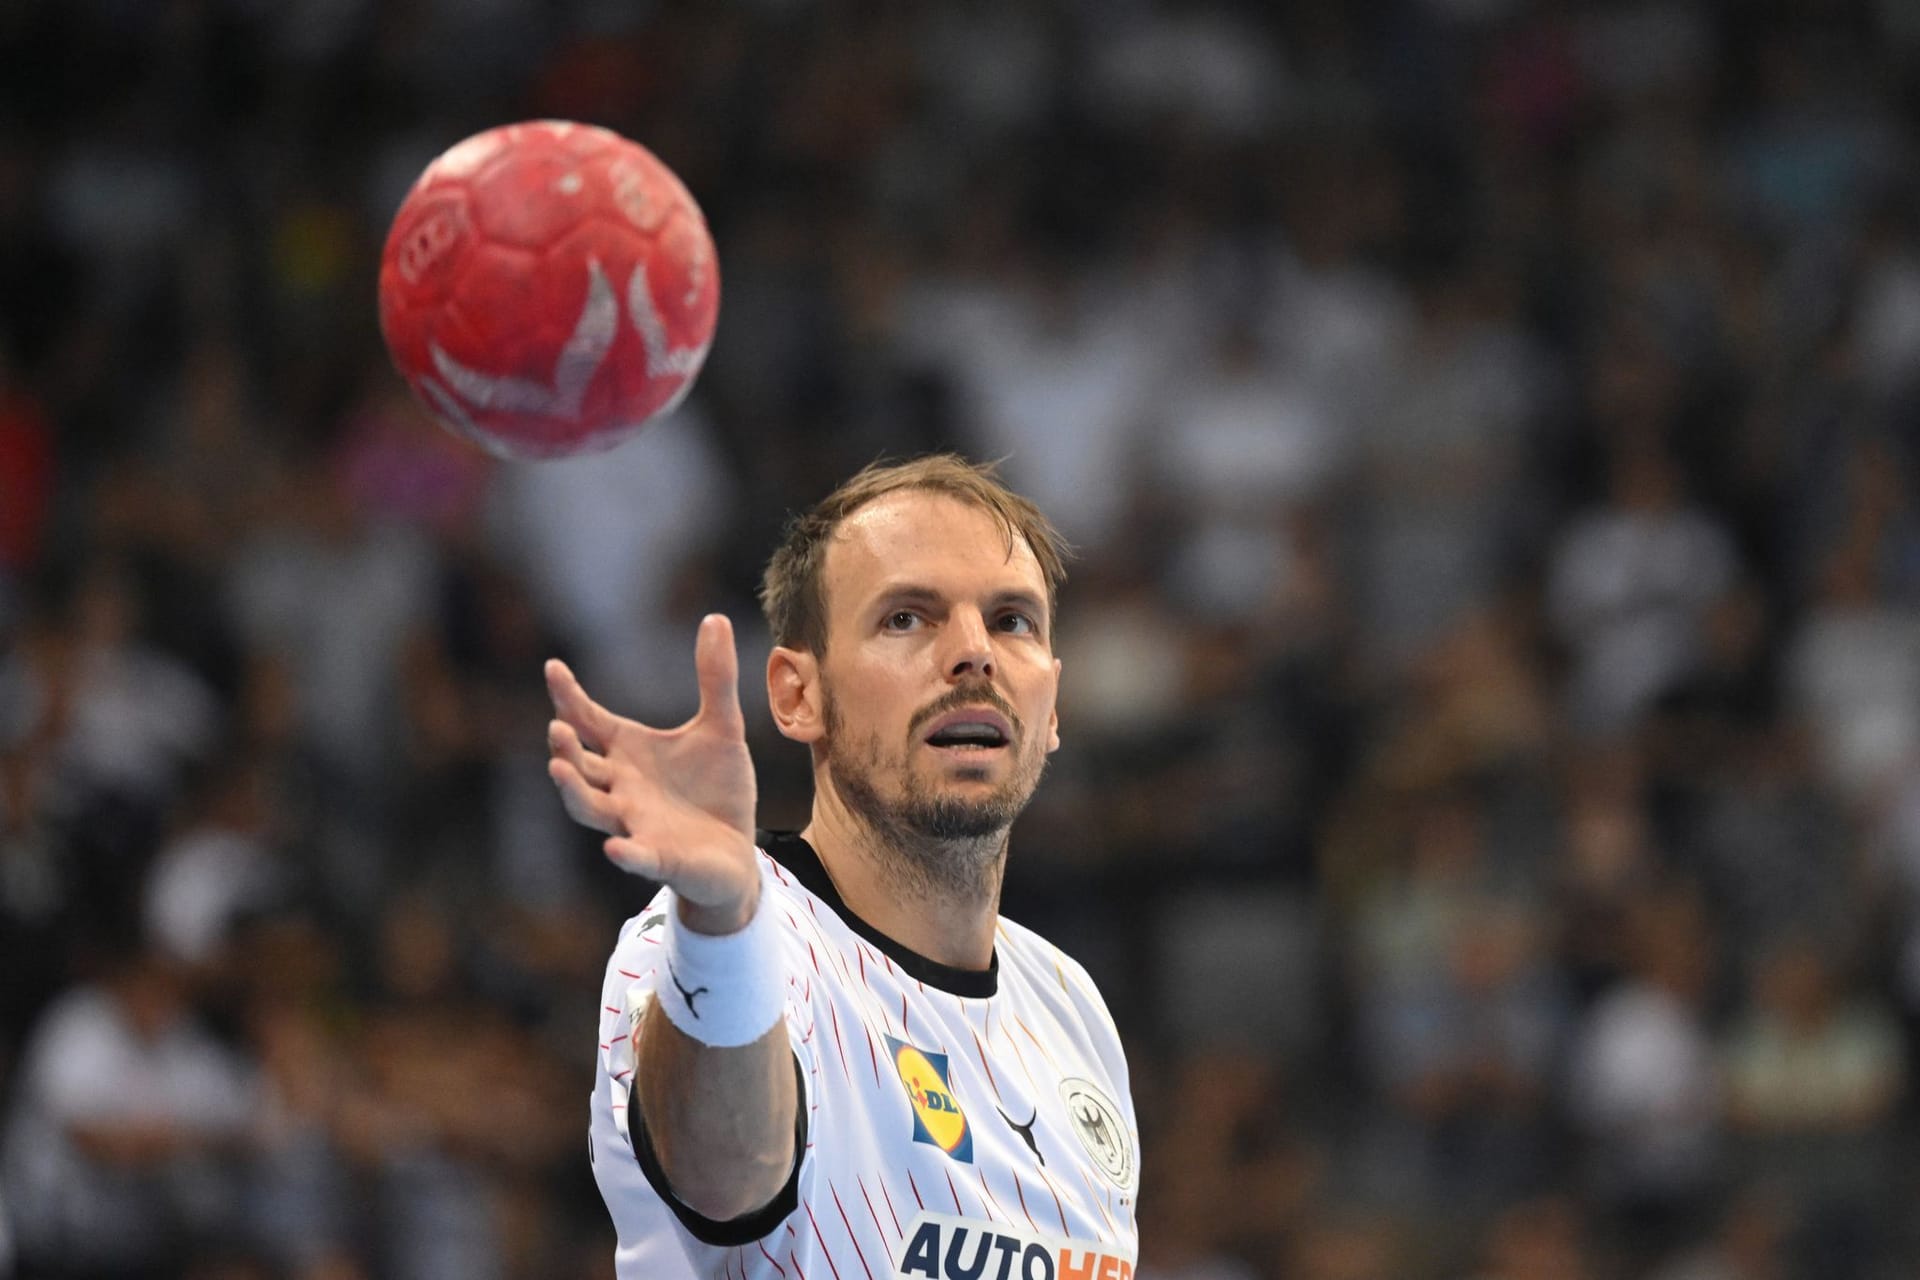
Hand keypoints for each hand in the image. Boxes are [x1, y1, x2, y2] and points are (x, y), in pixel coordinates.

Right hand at [545, 614, 759, 931]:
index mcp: (629, 753)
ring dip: (573, 791)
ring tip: (559, 768)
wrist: (737, 850)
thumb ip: (715, 677)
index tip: (553, 668)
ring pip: (591, 810)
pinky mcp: (659, 857)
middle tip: (557, 728)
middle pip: (580, 767)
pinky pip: (636, 856)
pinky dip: (625, 852)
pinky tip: (616, 847)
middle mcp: (621, 787)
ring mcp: (635, 823)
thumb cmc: (718, 789)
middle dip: (565, 749)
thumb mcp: (722, 727)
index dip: (568, 697)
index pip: (588, 721)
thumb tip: (714, 617)